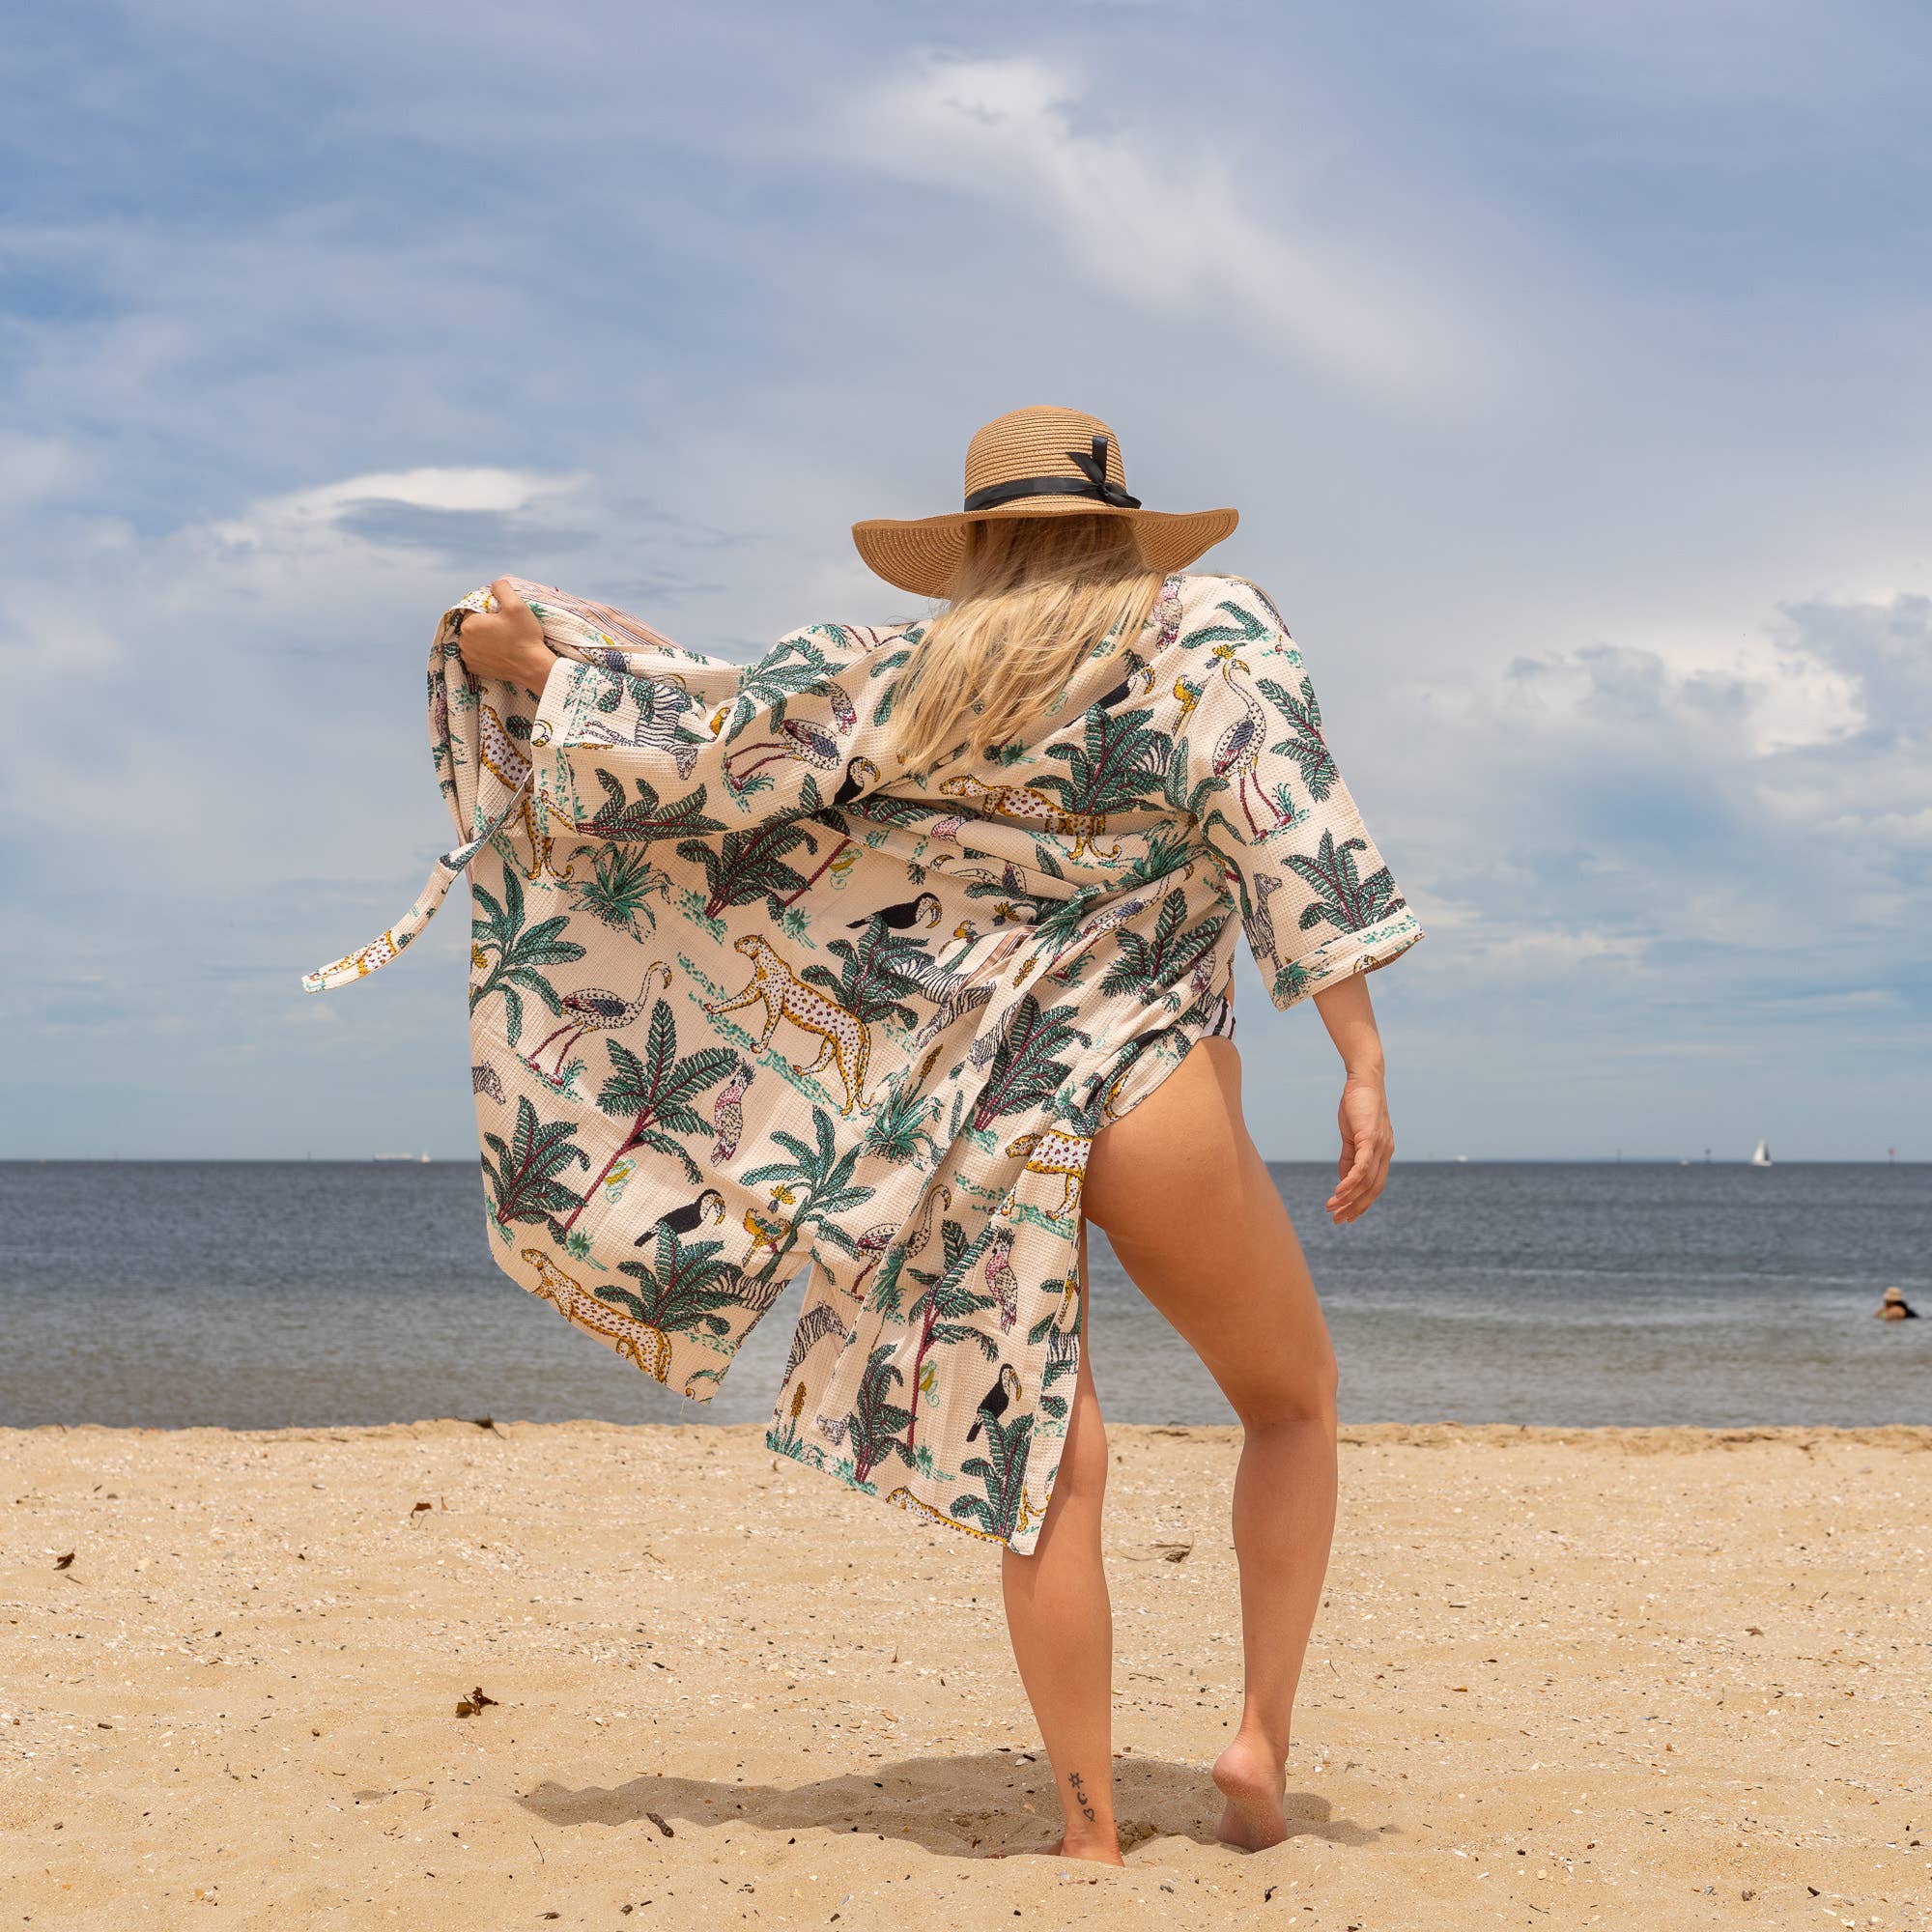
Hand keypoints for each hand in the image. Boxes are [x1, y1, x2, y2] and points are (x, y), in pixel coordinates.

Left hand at [455, 578, 555, 694]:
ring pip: (473, 640)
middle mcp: (463, 642)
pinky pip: (475, 655)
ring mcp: (468, 657)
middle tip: (505, 628)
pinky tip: (498, 651)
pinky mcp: (474, 669)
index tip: (503, 616)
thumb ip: (502, 588)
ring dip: (483, 638)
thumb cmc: (524, 636)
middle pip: (472, 625)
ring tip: (503, 641)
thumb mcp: (517, 605)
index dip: (489, 610)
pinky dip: (484, 652)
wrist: (533, 667)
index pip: (474, 609)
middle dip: (485, 624)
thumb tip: (495, 584)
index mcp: (469, 624)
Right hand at [1327, 1071, 1392, 1224]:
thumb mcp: (1352, 1135)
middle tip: (1337, 1221)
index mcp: (1383, 1153)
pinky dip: (1350, 1182)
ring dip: (1348, 1198)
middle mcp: (1386, 1152)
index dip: (1362, 1203)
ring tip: (1331, 1208)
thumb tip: (1344, 1180)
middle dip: (1355, 1208)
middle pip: (1373, 1189)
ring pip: (1366, 1181)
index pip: (1375, 1186)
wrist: (1364, 1079)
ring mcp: (1380, 1146)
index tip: (1347, 1217)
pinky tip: (1338, 1192)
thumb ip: (1349, 1157)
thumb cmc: (1358, 1105)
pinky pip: (1361, 1166)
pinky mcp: (1369, 1138)